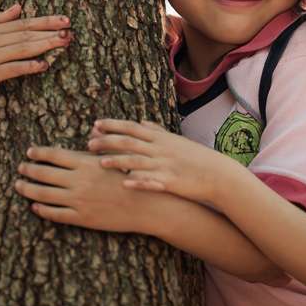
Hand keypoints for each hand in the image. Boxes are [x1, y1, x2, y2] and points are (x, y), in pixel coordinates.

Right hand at [0, 4, 71, 106]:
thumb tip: (19, 5)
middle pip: (26, 34)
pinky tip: (43, 65)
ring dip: (44, 45)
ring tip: (63, 43)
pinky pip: (11, 69)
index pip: (25, 23)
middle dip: (50, 32)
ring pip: (22, 49)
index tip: (65, 20)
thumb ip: (1, 19)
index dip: (46, 21)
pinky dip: (28, 66)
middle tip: (70, 32)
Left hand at [15, 147, 161, 233]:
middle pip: (44, 174)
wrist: (145, 205)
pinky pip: (55, 214)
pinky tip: (35, 207)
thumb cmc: (133, 176)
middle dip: (29, 170)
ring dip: (28, 190)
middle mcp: (78, 181)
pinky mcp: (81, 218)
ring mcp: (77, 201)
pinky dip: (42, 210)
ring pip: (44, 195)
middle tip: (20, 168)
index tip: (29, 152)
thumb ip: (101, 145)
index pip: (54, 155)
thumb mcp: (117, 157)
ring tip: (19, 186)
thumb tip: (92, 131)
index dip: (39, 153)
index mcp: (86, 164)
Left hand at [87, 119, 238, 205]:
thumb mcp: (175, 140)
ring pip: (137, 161)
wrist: (216, 173)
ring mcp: (165, 164)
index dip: (113, 125)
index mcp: (160, 138)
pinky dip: (138, 181)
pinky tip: (125, 183)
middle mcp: (160, 148)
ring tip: (100, 162)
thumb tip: (142, 122)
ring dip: (118, 161)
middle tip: (89, 143)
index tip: (95, 125)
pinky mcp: (171, 181)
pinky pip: (151, 181)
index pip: (132, 128)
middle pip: (129, 142)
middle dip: (108, 141)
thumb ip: (157, 131)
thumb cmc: (194, 157)